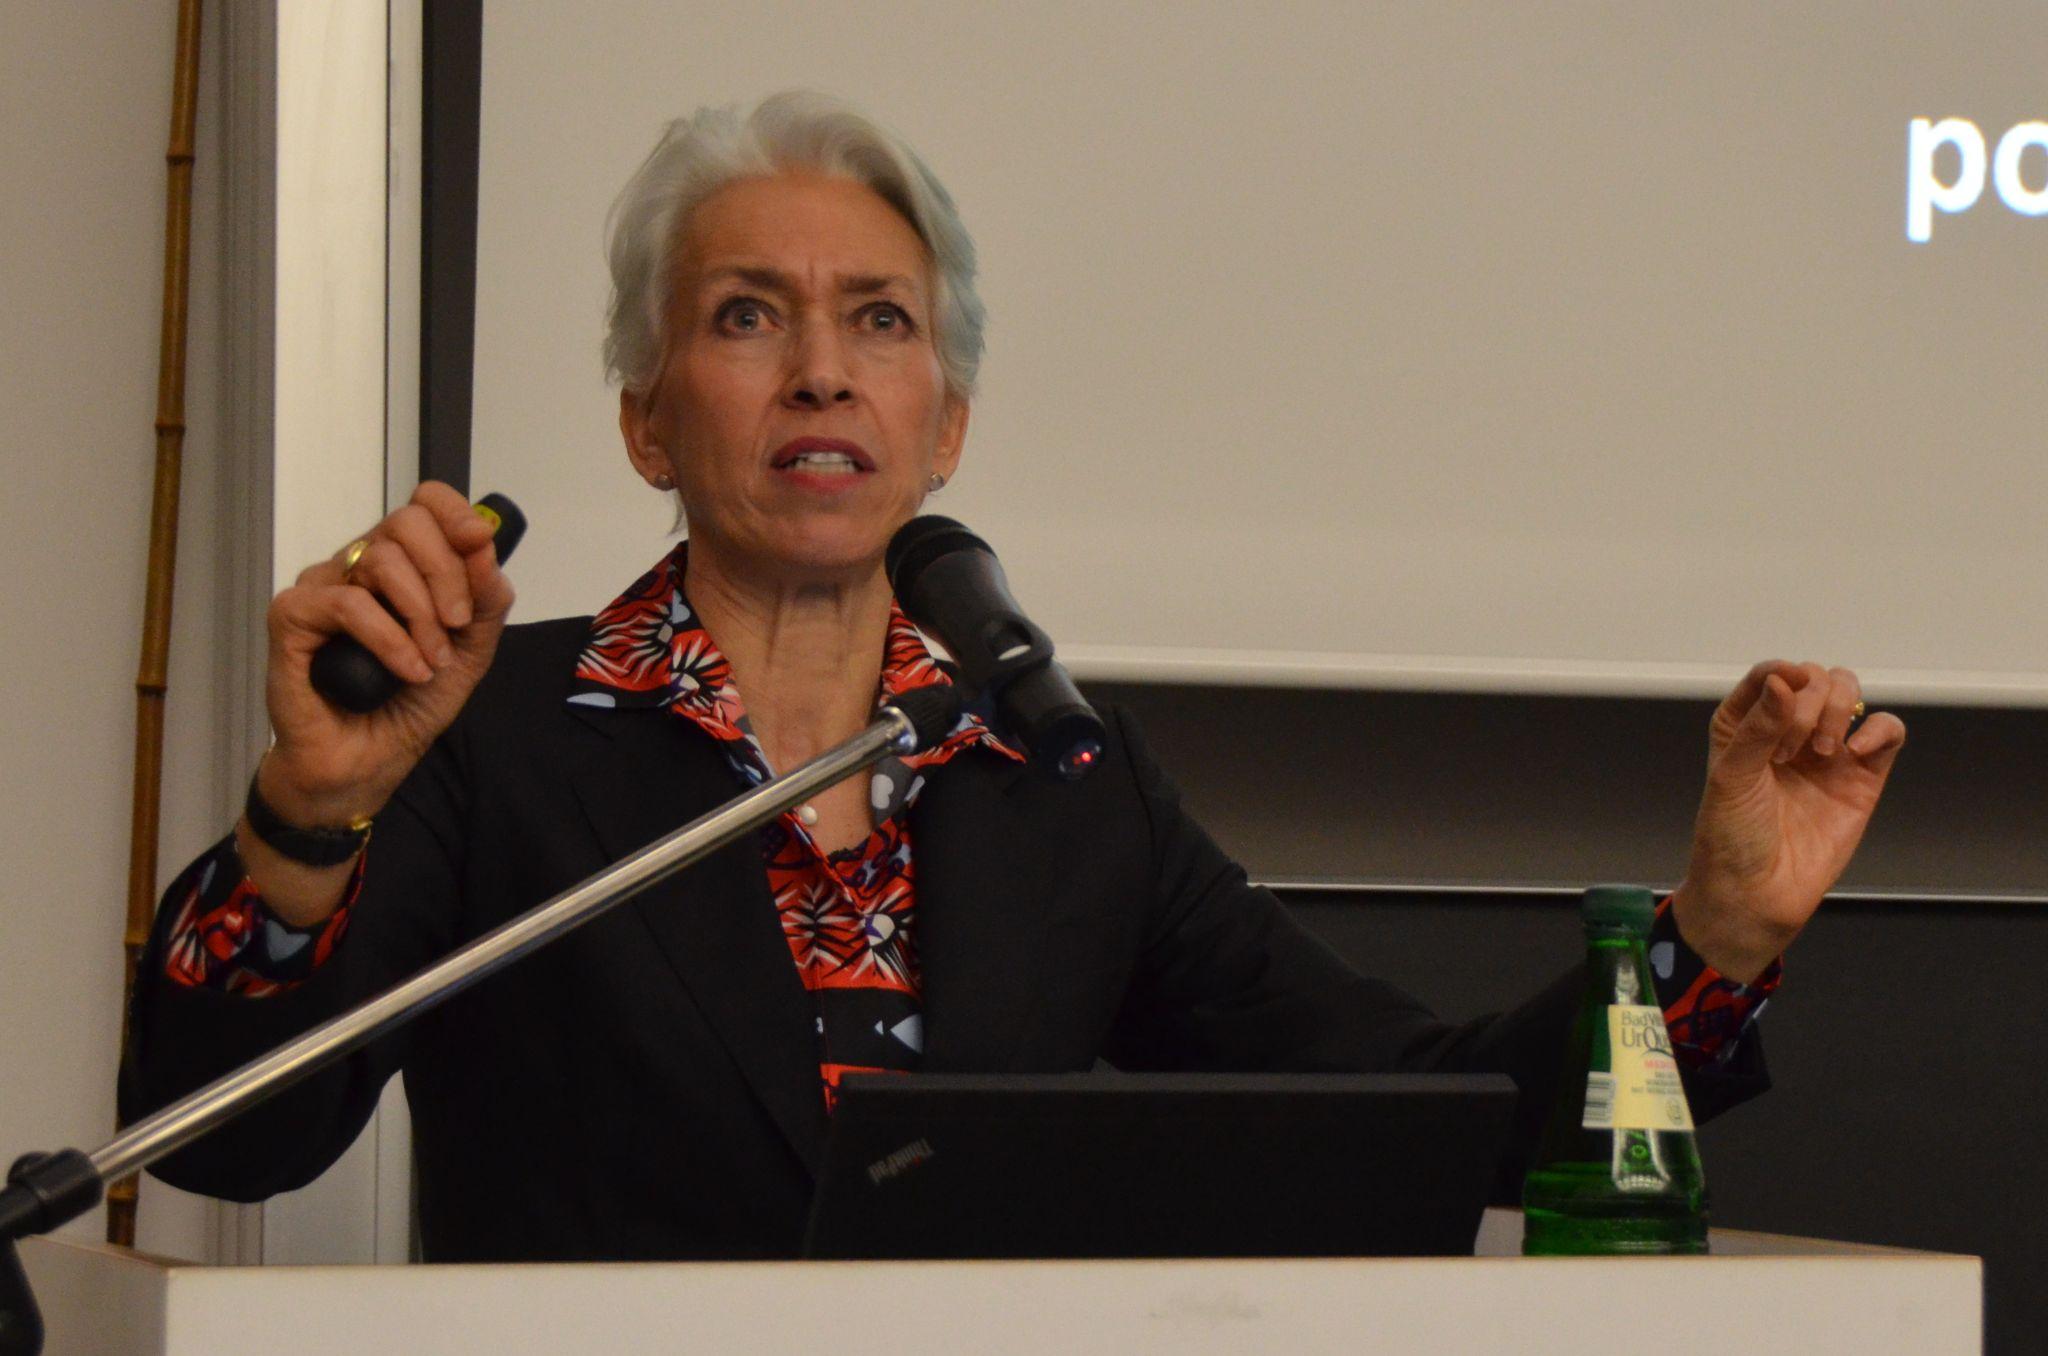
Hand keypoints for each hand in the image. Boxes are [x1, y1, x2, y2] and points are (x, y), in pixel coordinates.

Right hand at [258, 481, 514, 831]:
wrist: (364, 764)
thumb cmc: (405, 705)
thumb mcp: (468, 653)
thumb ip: (484, 602)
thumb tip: (486, 549)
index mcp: (399, 565)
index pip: (422, 504)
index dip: (454, 514)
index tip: (480, 543)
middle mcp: (357, 566)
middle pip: (405, 524)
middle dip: (446, 574)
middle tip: (456, 626)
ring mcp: (322, 587)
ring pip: (380, 560)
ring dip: (421, 614)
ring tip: (431, 661)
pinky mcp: (291, 617)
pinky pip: (348, 602)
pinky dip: (388, 638)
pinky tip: (406, 670)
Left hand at [1670, 660, 1905, 982]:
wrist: (1757, 893)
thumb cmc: (1731, 837)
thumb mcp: (1732, 776)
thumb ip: (1758, 726)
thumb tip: (1783, 680)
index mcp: (1744, 725)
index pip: (1772, 675)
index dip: (1782, 675)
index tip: (1786, 690)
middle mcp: (1786, 732)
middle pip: (1815, 679)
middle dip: (1807, 703)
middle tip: (1789, 750)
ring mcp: (1826, 752)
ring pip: (1849, 694)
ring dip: (1838, 710)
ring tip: (1818, 753)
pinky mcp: (1862, 777)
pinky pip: (1887, 732)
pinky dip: (1880, 730)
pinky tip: (1856, 751)